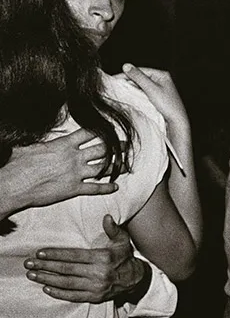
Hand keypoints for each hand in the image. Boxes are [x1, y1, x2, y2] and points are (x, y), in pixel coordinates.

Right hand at [2, 129, 117, 214]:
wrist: (15, 185)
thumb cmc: (19, 164)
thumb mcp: (31, 146)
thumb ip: (44, 143)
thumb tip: (42, 139)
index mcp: (64, 145)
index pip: (88, 134)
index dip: (101, 130)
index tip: (110, 128)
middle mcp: (74, 158)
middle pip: (102, 150)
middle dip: (116, 146)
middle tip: (127, 145)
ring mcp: (76, 174)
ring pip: (103, 168)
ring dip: (117, 166)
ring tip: (127, 164)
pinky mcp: (74, 189)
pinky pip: (95, 188)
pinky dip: (106, 188)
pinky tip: (115, 187)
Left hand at [24, 214, 148, 302]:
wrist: (136, 279)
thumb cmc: (125, 257)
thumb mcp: (122, 241)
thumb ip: (113, 229)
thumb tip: (106, 217)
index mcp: (103, 258)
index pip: (74, 255)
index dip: (56, 254)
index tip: (40, 252)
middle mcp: (99, 273)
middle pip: (66, 270)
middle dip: (45, 266)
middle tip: (28, 263)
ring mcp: (96, 287)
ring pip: (67, 283)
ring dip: (47, 279)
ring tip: (32, 275)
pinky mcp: (95, 297)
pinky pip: (73, 296)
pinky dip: (59, 293)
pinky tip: (46, 288)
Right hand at [122, 64, 190, 134]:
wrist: (176, 121)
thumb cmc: (167, 105)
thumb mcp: (151, 89)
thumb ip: (138, 77)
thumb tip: (126, 66)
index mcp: (162, 75)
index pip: (140, 71)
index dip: (126, 74)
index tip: (114, 78)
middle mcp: (161, 79)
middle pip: (140, 77)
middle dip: (128, 80)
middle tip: (115, 85)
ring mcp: (160, 88)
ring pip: (141, 85)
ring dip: (132, 87)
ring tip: (120, 90)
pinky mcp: (158, 96)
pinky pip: (144, 91)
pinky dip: (136, 92)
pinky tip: (130, 95)